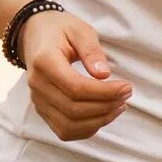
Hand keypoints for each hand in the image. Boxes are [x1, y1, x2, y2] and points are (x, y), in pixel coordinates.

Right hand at [23, 10, 132, 139]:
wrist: (34, 36)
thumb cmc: (60, 31)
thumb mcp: (80, 30)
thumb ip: (92, 50)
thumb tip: (104, 75)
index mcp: (44, 62)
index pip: (75, 88)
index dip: (104, 92)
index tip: (126, 86)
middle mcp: (37, 85)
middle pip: (74, 109)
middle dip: (106, 106)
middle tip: (126, 94)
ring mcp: (38, 101)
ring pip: (69, 125)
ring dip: (99, 120)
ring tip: (119, 105)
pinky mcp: (43, 111)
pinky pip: (64, 131)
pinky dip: (87, 129)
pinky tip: (104, 115)